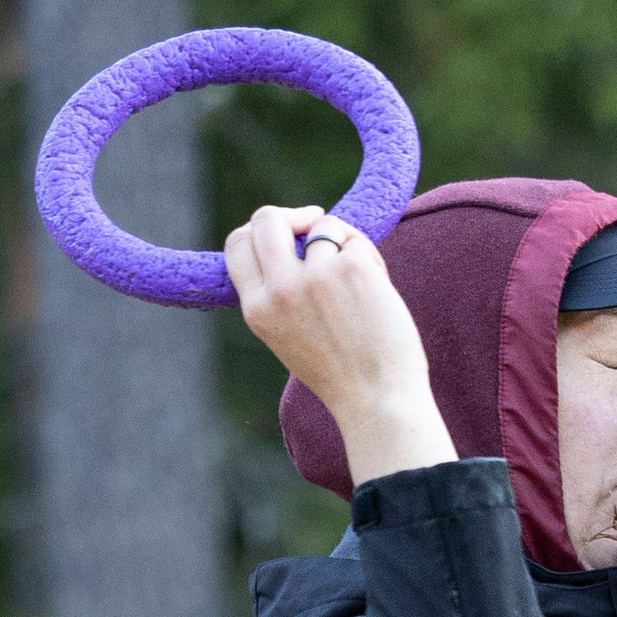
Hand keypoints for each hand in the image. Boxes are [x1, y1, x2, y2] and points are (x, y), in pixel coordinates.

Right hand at [223, 204, 455, 483]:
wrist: (378, 401)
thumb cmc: (342, 375)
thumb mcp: (289, 337)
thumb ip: (279, 294)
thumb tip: (292, 241)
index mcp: (257, 310)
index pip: (238, 244)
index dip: (258, 229)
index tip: (284, 232)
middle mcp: (279, 290)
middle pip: (267, 219)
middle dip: (292, 215)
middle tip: (315, 222)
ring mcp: (315, 276)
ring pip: (323, 227)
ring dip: (344, 244)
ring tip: (361, 284)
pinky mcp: (351, 268)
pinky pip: (355, 240)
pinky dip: (369, 258)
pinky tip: (378, 293)